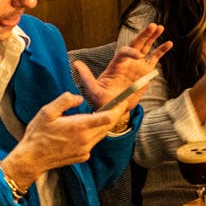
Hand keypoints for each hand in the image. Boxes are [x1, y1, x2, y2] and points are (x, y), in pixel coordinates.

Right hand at [1, 92, 128, 187]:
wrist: (31, 159)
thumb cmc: (38, 135)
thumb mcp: (47, 112)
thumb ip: (65, 101)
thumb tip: (79, 98)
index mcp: (79, 126)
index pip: (108, 117)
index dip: (118, 108)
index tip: (122, 101)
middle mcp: (86, 139)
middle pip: (109, 125)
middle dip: (115, 114)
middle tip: (117, 105)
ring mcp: (85, 149)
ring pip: (102, 134)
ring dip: (104, 124)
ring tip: (101, 115)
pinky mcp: (83, 156)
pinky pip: (94, 143)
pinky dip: (94, 135)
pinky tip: (86, 130)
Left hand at [77, 23, 171, 110]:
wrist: (114, 110)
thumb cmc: (102, 100)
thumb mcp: (92, 89)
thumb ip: (86, 76)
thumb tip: (75, 63)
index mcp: (116, 65)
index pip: (124, 52)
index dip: (131, 52)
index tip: (138, 57)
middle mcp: (127, 63)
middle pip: (136, 44)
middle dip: (144, 35)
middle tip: (153, 26)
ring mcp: (137, 66)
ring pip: (146, 48)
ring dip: (153, 38)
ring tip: (160, 27)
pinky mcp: (145, 72)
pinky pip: (155, 59)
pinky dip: (162, 51)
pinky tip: (169, 43)